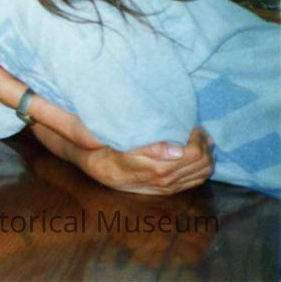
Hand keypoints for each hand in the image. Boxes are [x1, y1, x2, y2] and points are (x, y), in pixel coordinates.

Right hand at [82, 127, 213, 194]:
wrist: (109, 173)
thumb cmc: (119, 154)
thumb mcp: (131, 147)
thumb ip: (154, 148)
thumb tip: (177, 149)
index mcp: (162, 168)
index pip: (194, 154)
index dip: (199, 139)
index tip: (194, 127)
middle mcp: (170, 180)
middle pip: (203, 163)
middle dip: (206, 146)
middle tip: (200, 132)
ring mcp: (172, 186)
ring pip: (204, 173)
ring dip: (207, 157)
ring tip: (202, 142)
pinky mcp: (172, 190)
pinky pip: (197, 181)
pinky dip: (203, 168)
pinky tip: (198, 157)